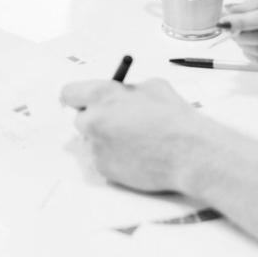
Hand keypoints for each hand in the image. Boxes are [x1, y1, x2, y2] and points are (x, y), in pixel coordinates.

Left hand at [60, 78, 200, 191]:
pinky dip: (116, 158)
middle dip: (96, 120)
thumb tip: (120, 93)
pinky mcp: (104, 169)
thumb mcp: (152, 86)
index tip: (84, 101)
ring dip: (107, 140)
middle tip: (117, 122)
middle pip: (80, 119)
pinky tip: (139, 156)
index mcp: (102, 95)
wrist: (189, 153)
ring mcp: (96, 148)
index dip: (78, 97)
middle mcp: (93, 121)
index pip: (69, 93)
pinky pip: (103, 160)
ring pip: (93, 141)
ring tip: (137, 141)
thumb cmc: (174, 118)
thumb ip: (128, 89)